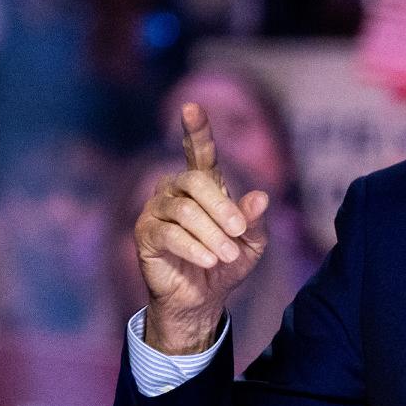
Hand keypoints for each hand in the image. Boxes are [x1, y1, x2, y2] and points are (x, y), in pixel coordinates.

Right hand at [136, 103, 269, 353]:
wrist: (203, 298)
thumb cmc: (228, 262)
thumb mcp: (251, 241)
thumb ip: (254, 219)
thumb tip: (261, 198)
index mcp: (202, 184)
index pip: (198, 150)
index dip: (195, 129)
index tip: (191, 107)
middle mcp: (175, 189)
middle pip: (195, 180)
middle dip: (221, 207)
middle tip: (239, 233)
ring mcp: (156, 210)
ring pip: (185, 210)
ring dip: (211, 234)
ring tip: (227, 255)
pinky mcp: (144, 234)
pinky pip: (170, 234)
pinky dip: (195, 248)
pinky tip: (210, 261)